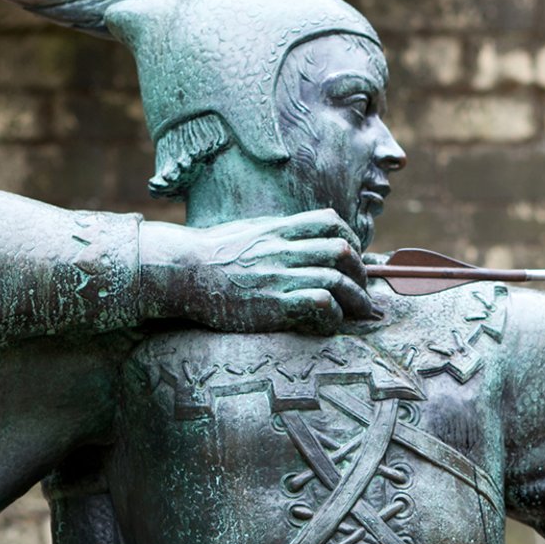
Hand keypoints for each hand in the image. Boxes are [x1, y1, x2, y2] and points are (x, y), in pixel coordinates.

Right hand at [168, 209, 376, 335]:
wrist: (182, 272)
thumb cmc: (212, 254)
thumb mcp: (248, 231)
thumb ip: (278, 233)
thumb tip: (305, 239)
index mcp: (278, 229)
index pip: (330, 221)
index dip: (351, 238)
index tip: (354, 257)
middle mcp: (283, 249)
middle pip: (342, 251)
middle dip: (361, 273)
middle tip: (363, 291)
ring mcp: (279, 276)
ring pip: (337, 279)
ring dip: (357, 299)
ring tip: (361, 313)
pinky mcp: (273, 304)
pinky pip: (319, 303)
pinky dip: (334, 313)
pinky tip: (330, 322)